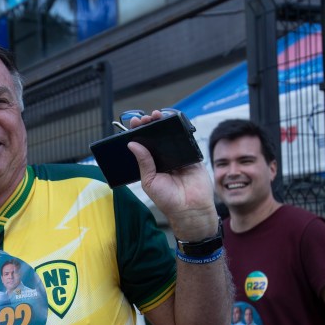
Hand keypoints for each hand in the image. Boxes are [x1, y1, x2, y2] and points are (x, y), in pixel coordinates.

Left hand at [126, 110, 217, 239]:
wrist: (190, 208)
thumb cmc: (168, 199)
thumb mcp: (150, 181)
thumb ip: (143, 162)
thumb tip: (132, 144)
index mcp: (152, 164)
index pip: (143, 144)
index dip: (138, 132)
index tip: (134, 122)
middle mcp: (164, 158)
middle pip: (156, 136)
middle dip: (150, 124)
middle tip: (146, 118)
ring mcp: (178, 155)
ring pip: (171, 135)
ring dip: (165, 124)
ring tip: (157, 115)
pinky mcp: (192, 155)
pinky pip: (186, 139)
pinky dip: (181, 130)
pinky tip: (173, 122)